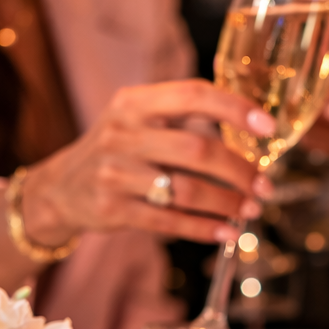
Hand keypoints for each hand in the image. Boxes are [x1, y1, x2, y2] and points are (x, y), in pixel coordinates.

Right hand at [20, 80, 274, 247]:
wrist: (60, 189)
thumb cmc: (115, 152)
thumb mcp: (135, 119)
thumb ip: (180, 117)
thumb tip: (246, 129)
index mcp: (134, 102)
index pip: (193, 95)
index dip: (235, 108)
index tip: (268, 127)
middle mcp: (123, 134)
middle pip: (196, 149)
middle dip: (239, 170)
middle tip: (264, 185)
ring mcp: (116, 173)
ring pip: (186, 190)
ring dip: (226, 202)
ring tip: (249, 209)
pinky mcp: (113, 209)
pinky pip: (169, 222)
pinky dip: (204, 229)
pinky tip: (227, 233)